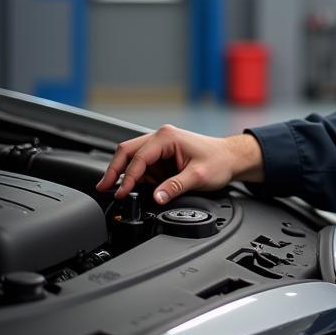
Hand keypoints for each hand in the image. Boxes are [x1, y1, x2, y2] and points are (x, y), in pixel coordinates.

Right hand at [95, 126, 264, 204]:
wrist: (232, 158)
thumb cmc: (219, 161)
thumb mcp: (197, 176)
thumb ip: (174, 187)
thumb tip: (156, 197)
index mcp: (167, 137)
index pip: (138, 158)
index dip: (127, 177)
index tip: (121, 193)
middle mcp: (161, 137)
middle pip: (127, 151)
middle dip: (114, 170)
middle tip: (104, 188)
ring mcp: (161, 145)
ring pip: (133, 157)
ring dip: (126, 174)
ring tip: (121, 192)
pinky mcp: (163, 154)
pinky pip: (144, 164)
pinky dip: (138, 175)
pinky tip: (138, 187)